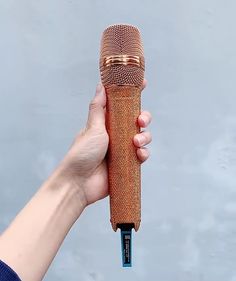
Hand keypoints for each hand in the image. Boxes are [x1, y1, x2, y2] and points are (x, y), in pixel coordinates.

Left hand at [57, 81, 151, 206]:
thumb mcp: (92, 128)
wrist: (79, 183)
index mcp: (106, 123)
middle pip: (136, 120)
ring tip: (136, 142)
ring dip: (144, 137)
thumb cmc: (82, 154)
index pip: (122, 104)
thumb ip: (99, 108)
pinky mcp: (127, 163)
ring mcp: (122, 149)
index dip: (133, 94)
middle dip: (143, 117)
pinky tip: (139, 155)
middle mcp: (116, 134)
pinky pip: (142, 155)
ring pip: (142, 137)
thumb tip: (101, 85)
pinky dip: (143, 154)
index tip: (142, 83)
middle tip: (140, 121)